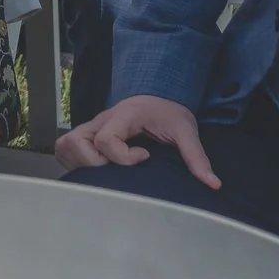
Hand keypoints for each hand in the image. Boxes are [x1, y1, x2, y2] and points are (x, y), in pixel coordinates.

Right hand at [56, 96, 219, 186]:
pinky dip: (74, 160)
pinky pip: (66, 148)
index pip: (107, 138)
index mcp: (124, 116)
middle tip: (116, 169)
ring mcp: (92, 127)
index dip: (123, 157)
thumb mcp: (186, 130)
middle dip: (94, 163)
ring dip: (81, 162)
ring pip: (67, 145)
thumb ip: (196, 157)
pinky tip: (95, 168)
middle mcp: (102, 120)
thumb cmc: (168, 112)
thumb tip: (213, 184)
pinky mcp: (88, 134)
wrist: (159, 94)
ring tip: (105, 170)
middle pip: (77, 141)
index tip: (145, 158)